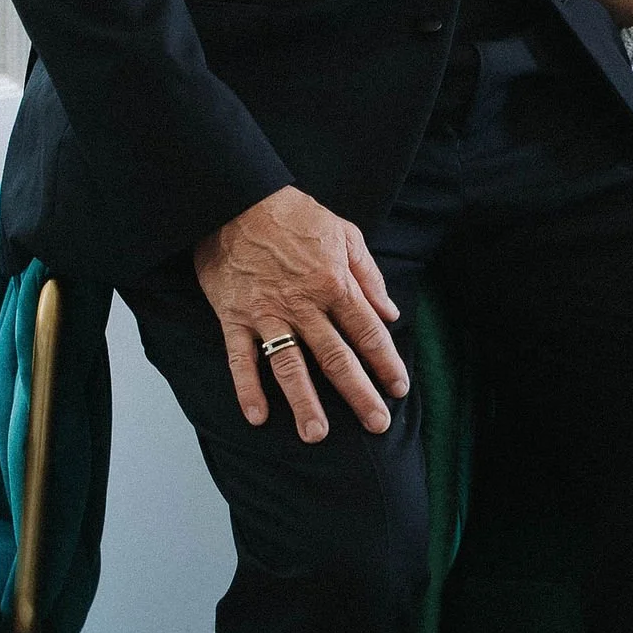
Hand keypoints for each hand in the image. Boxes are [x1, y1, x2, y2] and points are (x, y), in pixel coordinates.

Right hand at [194, 187, 406, 442]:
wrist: (236, 198)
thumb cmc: (293, 214)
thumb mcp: (344, 233)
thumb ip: (368, 275)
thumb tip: (390, 313)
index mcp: (334, 283)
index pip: (367, 331)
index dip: (386, 362)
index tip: (399, 388)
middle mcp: (303, 304)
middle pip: (336, 357)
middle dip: (359, 393)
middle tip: (376, 425)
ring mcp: (267, 313)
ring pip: (289, 365)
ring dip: (304, 402)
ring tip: (316, 435)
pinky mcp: (233, 316)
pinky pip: (240, 358)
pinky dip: (247, 387)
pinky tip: (257, 416)